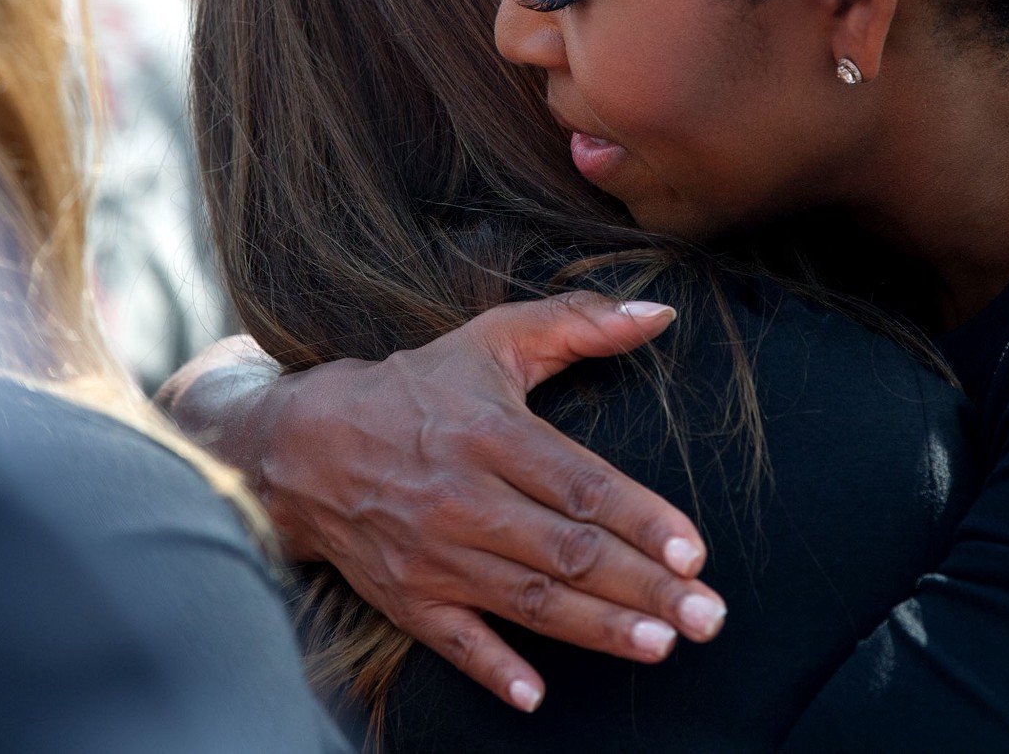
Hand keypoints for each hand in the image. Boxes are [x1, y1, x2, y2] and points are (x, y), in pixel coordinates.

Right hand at [160, 295, 725, 712]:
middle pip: (567, 551)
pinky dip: (494, 668)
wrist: (300, 444)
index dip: (640, 519)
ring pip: (528, 600)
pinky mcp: (406, 597)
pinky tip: (538, 695)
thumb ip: (578, 321)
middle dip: (644, 585)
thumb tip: (659, 313)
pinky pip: (454, 642)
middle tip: (708, 615)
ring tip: (662, 644)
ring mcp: (433, 554)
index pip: (580, 484)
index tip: (694, 550)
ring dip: (598, 628)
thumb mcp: (492, 341)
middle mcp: (464, 498)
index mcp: (490, 434)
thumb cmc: (415, 389)